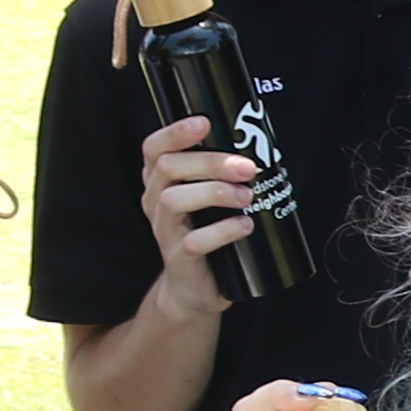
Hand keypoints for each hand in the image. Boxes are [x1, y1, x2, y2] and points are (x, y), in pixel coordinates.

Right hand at [133, 112, 262, 304]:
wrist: (193, 287)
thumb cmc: (205, 231)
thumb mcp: (206, 198)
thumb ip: (218, 172)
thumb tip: (256, 143)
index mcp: (159, 181)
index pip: (153, 148)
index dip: (175, 133)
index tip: (204, 122)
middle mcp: (155, 201)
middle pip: (168, 168)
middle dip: (210, 162)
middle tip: (247, 167)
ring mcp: (164, 231)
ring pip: (174, 200)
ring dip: (215, 192)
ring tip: (247, 195)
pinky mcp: (178, 258)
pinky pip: (193, 241)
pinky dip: (222, 231)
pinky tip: (245, 225)